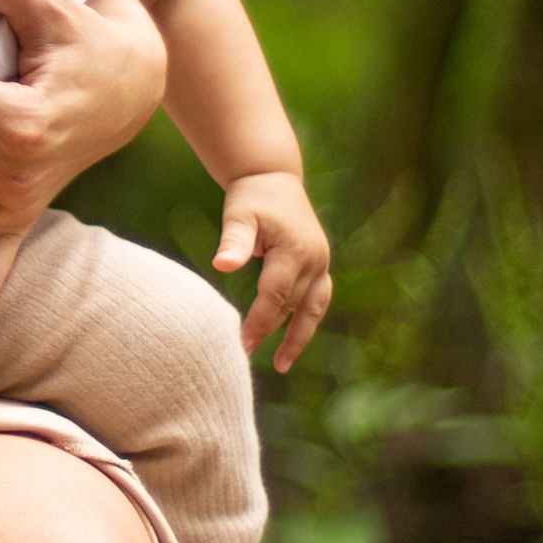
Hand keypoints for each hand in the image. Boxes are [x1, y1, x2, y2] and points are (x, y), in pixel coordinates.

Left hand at [216, 170, 332, 369]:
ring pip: (313, 308)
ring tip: (281, 365)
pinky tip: (291, 340)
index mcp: (295, 250)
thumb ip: (233, 240)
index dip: (260, 321)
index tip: (242, 343)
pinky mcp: (319, 264)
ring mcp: (321, 263)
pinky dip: (305, 320)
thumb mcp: (238, 214)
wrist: (273, 178)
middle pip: (292, 305)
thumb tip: (221, 265)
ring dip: (299, 337)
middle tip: (245, 354)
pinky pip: (317, 300)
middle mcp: (314, 259)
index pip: (276, 295)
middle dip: (271, 332)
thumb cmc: (251, 197)